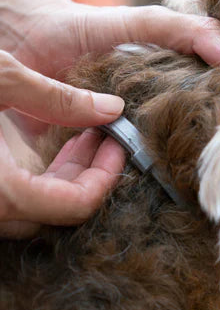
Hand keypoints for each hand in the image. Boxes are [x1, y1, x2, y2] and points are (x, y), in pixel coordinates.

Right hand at [0, 50, 124, 237]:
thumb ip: (59, 99)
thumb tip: (113, 108)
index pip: (75, 206)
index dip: (106, 178)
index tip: (116, 144)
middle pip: (58, 209)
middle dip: (90, 173)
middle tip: (103, 135)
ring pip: (36, 207)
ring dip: (67, 175)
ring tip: (83, 134)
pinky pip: (13, 199)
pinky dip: (40, 178)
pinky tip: (49, 145)